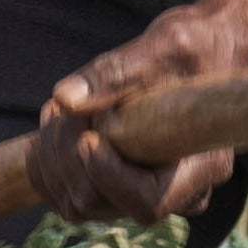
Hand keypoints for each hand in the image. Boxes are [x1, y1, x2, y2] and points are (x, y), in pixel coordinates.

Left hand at [32, 2, 247, 222]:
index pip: (148, 201)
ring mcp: (141, 195)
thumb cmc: (196, 47)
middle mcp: (175, 194)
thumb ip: (118, 72)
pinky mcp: (113, 189)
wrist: (198, 54)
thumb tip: (65, 99)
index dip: (107, 175)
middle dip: (67, 153)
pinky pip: (63, 195)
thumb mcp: (167, 46)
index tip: (88, 137)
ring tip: (59, 108)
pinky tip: (53, 122)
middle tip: (61, 106)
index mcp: (202, 167)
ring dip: (52, 155)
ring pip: (74, 201)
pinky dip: (45, 162)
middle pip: (97, 201)